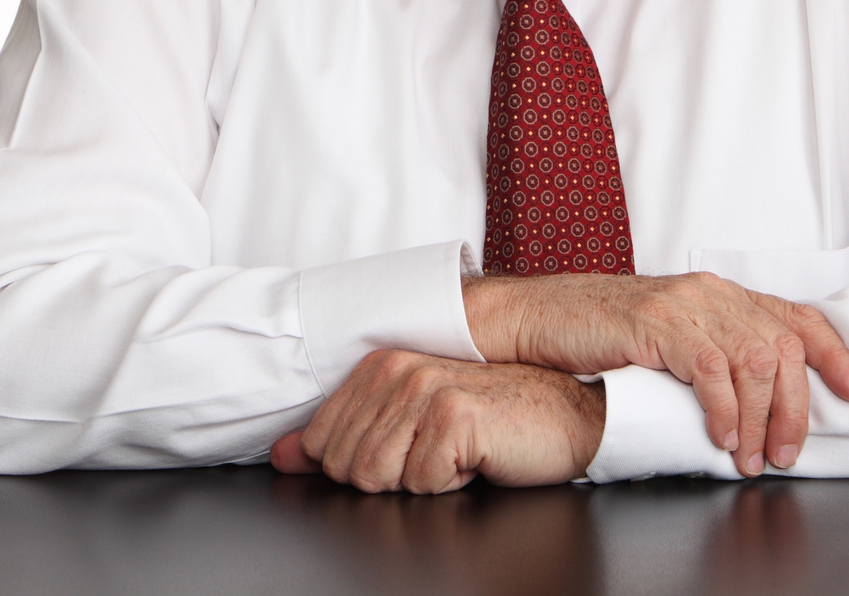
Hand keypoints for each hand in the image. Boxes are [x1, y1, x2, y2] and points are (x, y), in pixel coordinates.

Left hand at [269, 350, 604, 493]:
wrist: (566, 416)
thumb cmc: (495, 420)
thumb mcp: (410, 425)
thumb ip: (342, 437)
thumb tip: (282, 456)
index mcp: (380, 366)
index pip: (321, 444)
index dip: (360, 468)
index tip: (406, 452)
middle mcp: (397, 371)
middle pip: (347, 467)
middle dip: (391, 477)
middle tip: (436, 454)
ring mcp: (426, 390)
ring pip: (378, 477)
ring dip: (421, 480)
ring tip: (455, 454)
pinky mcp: (455, 416)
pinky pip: (421, 483)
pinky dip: (451, 483)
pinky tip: (477, 457)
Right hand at [464, 272, 848, 477]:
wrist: (543, 316)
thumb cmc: (603, 335)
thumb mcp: (672, 338)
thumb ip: (714, 354)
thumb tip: (759, 402)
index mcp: (720, 294)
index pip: (796, 316)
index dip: (835, 353)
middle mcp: (711, 293)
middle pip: (783, 346)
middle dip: (796, 407)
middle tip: (787, 452)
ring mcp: (684, 304)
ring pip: (754, 359)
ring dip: (761, 418)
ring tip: (751, 457)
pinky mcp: (656, 322)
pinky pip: (709, 367)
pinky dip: (723, 408)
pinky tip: (721, 435)